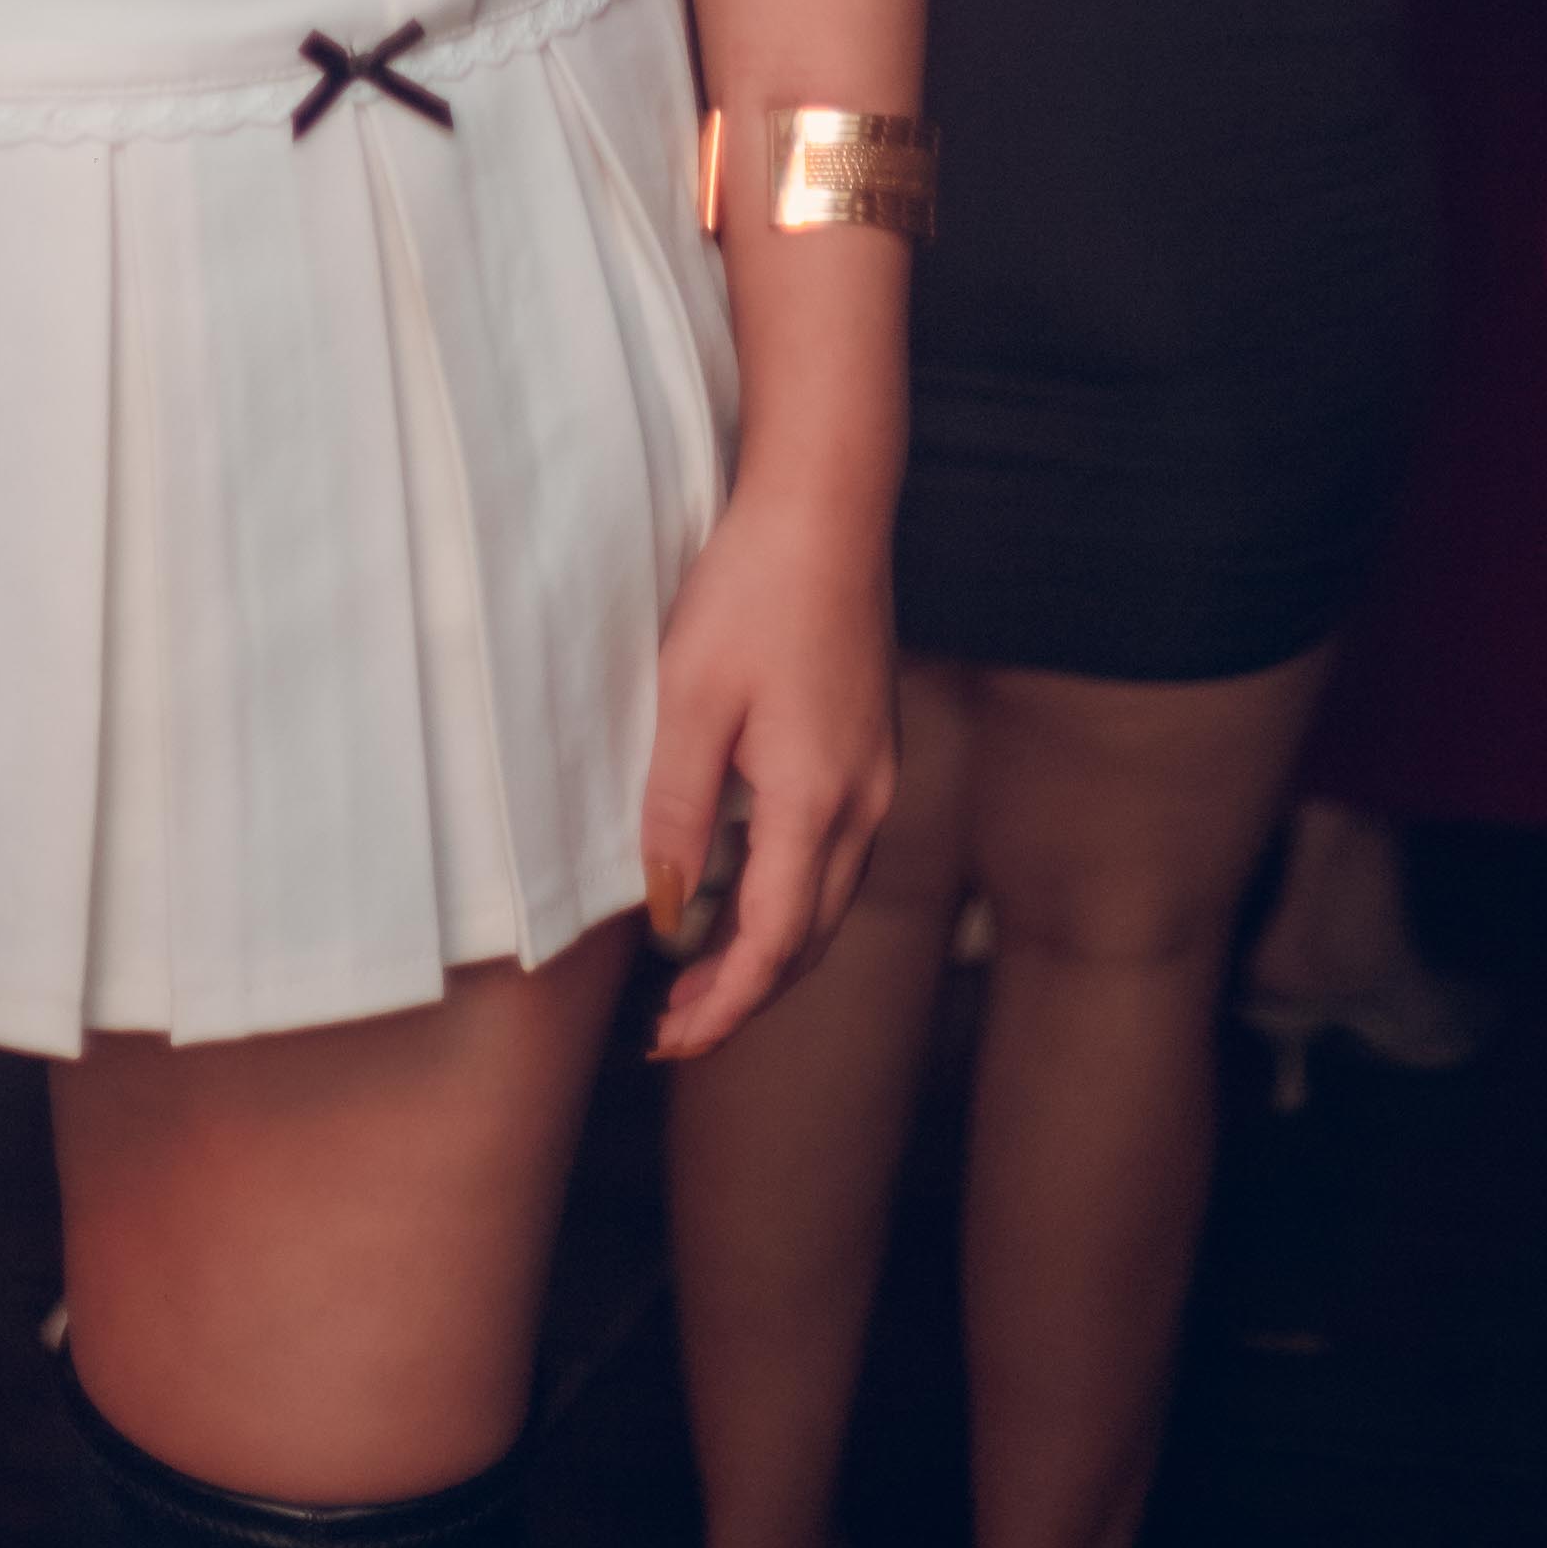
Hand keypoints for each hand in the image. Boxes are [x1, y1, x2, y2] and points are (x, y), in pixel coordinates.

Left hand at [639, 477, 896, 1061]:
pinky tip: (742, 888)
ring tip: (698, 976)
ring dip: (769, 949)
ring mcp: (877, 773)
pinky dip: (790, 896)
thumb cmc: (753, 589)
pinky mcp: (871, 745)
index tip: (671, 1042)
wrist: (828, 506)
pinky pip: (836, 853)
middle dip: (745, 995)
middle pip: (811, 938)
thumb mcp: (690, 697)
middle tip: (673, 1028)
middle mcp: (864, 801)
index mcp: (817, 801)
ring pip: (829, 899)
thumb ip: (679, 810)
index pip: (775, 945)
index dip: (724, 1006)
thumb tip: (669, 909)